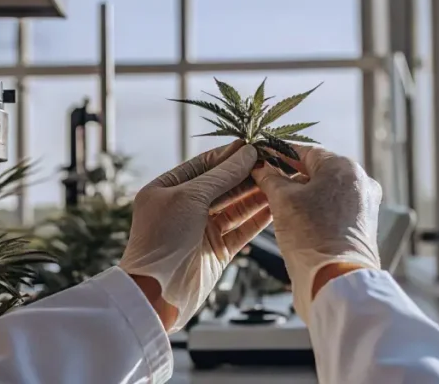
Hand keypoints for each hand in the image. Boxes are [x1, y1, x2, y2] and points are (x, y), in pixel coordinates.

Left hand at [119, 141, 270, 332]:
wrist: (156, 294)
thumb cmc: (162, 239)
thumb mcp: (189, 197)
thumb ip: (221, 175)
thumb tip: (247, 153)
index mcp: (167, 189)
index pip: (204, 165)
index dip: (230, 155)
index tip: (256, 145)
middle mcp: (184, 208)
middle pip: (222, 185)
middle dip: (247, 174)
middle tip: (275, 162)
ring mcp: (201, 230)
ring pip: (235, 207)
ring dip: (257, 194)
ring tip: (281, 180)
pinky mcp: (217, 251)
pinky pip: (241, 229)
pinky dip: (258, 219)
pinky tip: (276, 206)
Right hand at [251, 145, 381, 322]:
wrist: (335, 281)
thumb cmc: (311, 237)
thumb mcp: (282, 200)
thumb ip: (270, 178)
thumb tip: (261, 166)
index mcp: (345, 167)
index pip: (306, 150)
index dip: (280, 154)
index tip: (263, 157)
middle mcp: (361, 182)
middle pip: (318, 170)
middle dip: (291, 176)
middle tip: (266, 181)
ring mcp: (365, 205)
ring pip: (326, 191)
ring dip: (302, 194)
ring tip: (278, 203)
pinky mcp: (363, 226)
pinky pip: (335, 209)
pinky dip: (316, 210)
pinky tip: (297, 219)